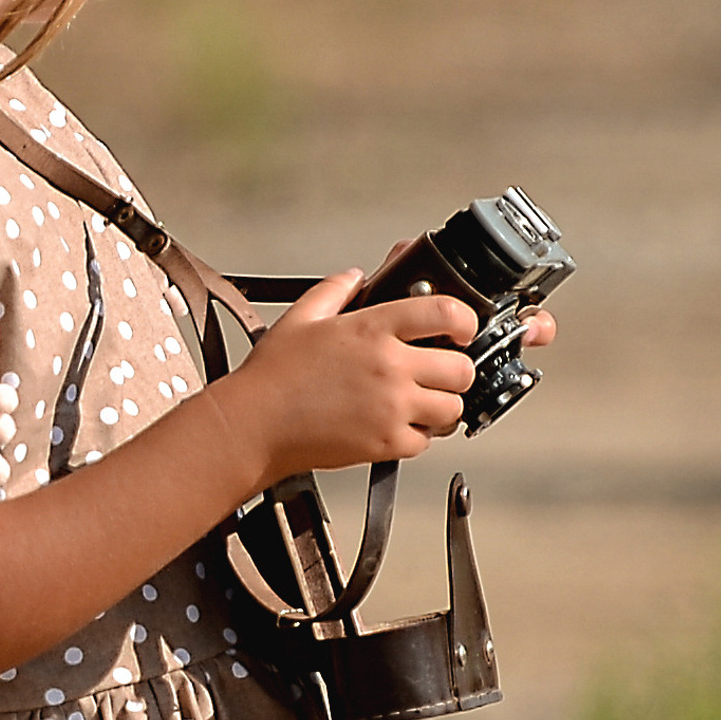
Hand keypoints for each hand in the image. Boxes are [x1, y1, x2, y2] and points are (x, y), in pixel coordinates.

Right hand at [219, 269, 474, 483]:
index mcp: (373, 329)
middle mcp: (389, 367)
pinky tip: (398, 425)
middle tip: (440, 372)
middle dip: (456, 370)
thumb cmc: (274, 376)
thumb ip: (335, 289)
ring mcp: (391, 407)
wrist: (255, 425)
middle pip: (461, 368)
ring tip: (421, 402)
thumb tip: (356, 276)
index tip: (463, 328)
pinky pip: (427, 441)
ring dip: (443, 405)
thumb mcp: (302, 316)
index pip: (445, 312)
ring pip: (453, 408)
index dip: (465, 320)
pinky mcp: (386, 443)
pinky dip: (419, 436)